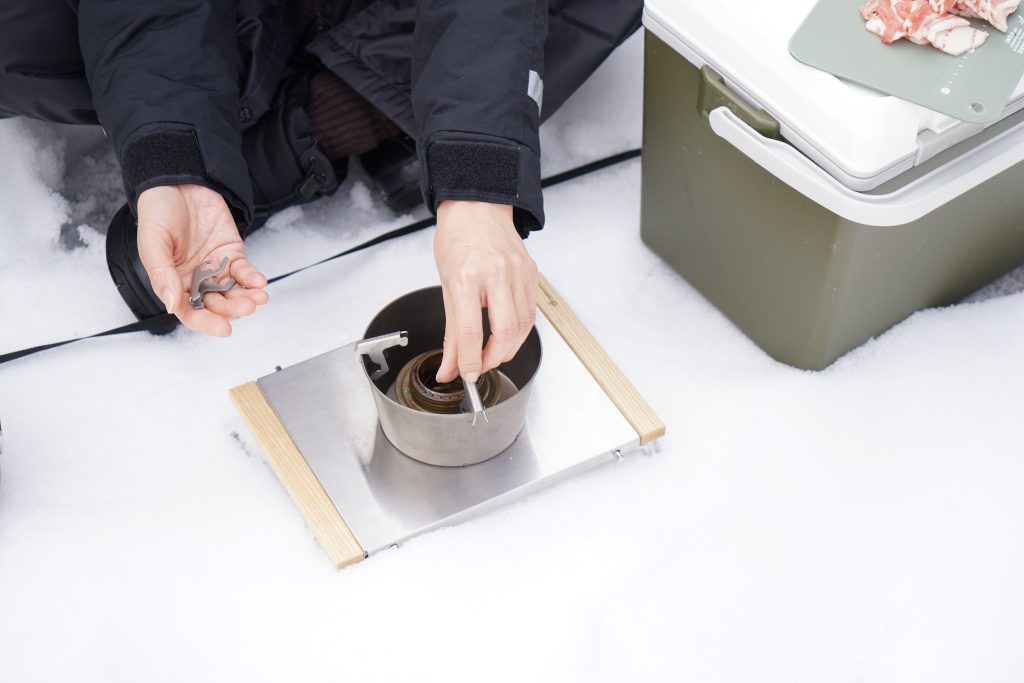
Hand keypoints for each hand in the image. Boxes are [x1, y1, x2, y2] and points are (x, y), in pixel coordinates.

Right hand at [137, 184, 268, 336]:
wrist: (178, 180)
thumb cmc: (158, 211)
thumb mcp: (153, 243)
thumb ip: (162, 275)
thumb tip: (171, 305)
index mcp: (173, 282)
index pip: (190, 311)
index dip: (206, 322)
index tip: (223, 329)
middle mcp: (196, 279)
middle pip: (216, 304)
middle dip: (232, 309)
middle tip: (246, 308)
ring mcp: (215, 267)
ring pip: (233, 291)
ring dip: (247, 297)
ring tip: (258, 298)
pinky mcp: (231, 252)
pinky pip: (244, 271)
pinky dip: (252, 278)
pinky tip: (258, 282)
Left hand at [433, 200, 537, 383]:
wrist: (478, 208)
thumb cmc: (458, 241)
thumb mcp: (446, 286)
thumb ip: (451, 332)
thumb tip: (449, 367)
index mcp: (467, 276)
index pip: (471, 331)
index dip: (470, 361)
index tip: (466, 375)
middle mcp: (497, 274)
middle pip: (506, 333)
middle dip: (494, 359)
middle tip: (480, 366)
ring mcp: (519, 273)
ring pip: (523, 327)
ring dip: (508, 348)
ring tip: (491, 352)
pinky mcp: (532, 274)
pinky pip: (530, 313)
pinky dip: (519, 331)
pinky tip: (506, 332)